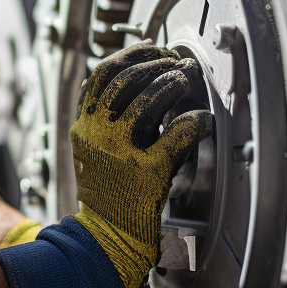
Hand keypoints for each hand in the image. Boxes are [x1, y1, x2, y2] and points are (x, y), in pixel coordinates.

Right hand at [69, 42, 212, 287]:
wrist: (105, 238)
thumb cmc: (108, 193)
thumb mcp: (94, 148)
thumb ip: (112, 119)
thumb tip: (146, 83)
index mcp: (84, 126)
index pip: (101, 75)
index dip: (130, 55)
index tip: (153, 50)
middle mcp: (97, 135)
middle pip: (123, 80)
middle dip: (154, 63)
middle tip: (176, 63)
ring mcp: (119, 153)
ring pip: (144, 102)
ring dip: (169, 84)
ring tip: (185, 78)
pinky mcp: (146, 173)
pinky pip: (174, 139)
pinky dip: (192, 124)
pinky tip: (202, 119)